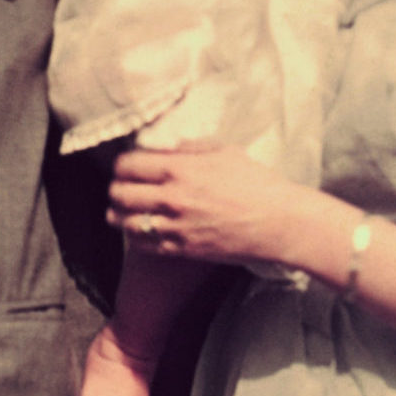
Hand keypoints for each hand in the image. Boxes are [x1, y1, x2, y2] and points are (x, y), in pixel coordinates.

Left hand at [108, 144, 330, 268]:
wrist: (279, 223)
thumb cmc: (257, 183)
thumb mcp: (224, 152)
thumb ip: (189, 148)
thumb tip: (165, 145)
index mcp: (179, 169)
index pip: (126, 165)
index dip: (122, 164)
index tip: (128, 166)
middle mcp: (170, 198)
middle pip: (118, 194)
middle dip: (116, 188)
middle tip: (124, 187)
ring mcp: (174, 227)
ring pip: (123, 222)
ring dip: (120, 214)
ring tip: (128, 209)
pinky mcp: (181, 250)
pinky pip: (142, 244)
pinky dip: (136, 235)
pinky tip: (144, 228)